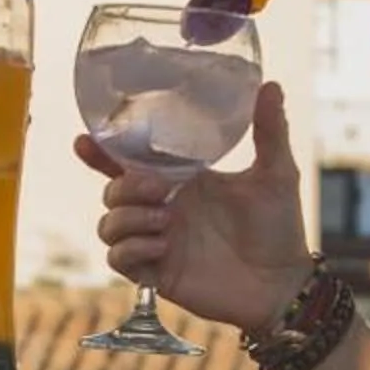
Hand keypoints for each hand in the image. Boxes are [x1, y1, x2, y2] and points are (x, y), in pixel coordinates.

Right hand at [77, 81, 312, 331]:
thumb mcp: (276, 174)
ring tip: (166, 220)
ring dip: (129, 218)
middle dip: (124, 186)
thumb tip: (270, 86)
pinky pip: (118, 259)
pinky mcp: (156, 273)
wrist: (283, 284)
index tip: (86, 140)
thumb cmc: (280, 228)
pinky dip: (133, 250)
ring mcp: (156, 241)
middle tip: (159, 189)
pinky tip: (163, 248)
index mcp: (182, 181)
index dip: (102, 152)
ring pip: (108, 224)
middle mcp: (162, 208)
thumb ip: (270, 131)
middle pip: (111, 191)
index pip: (129, 162)